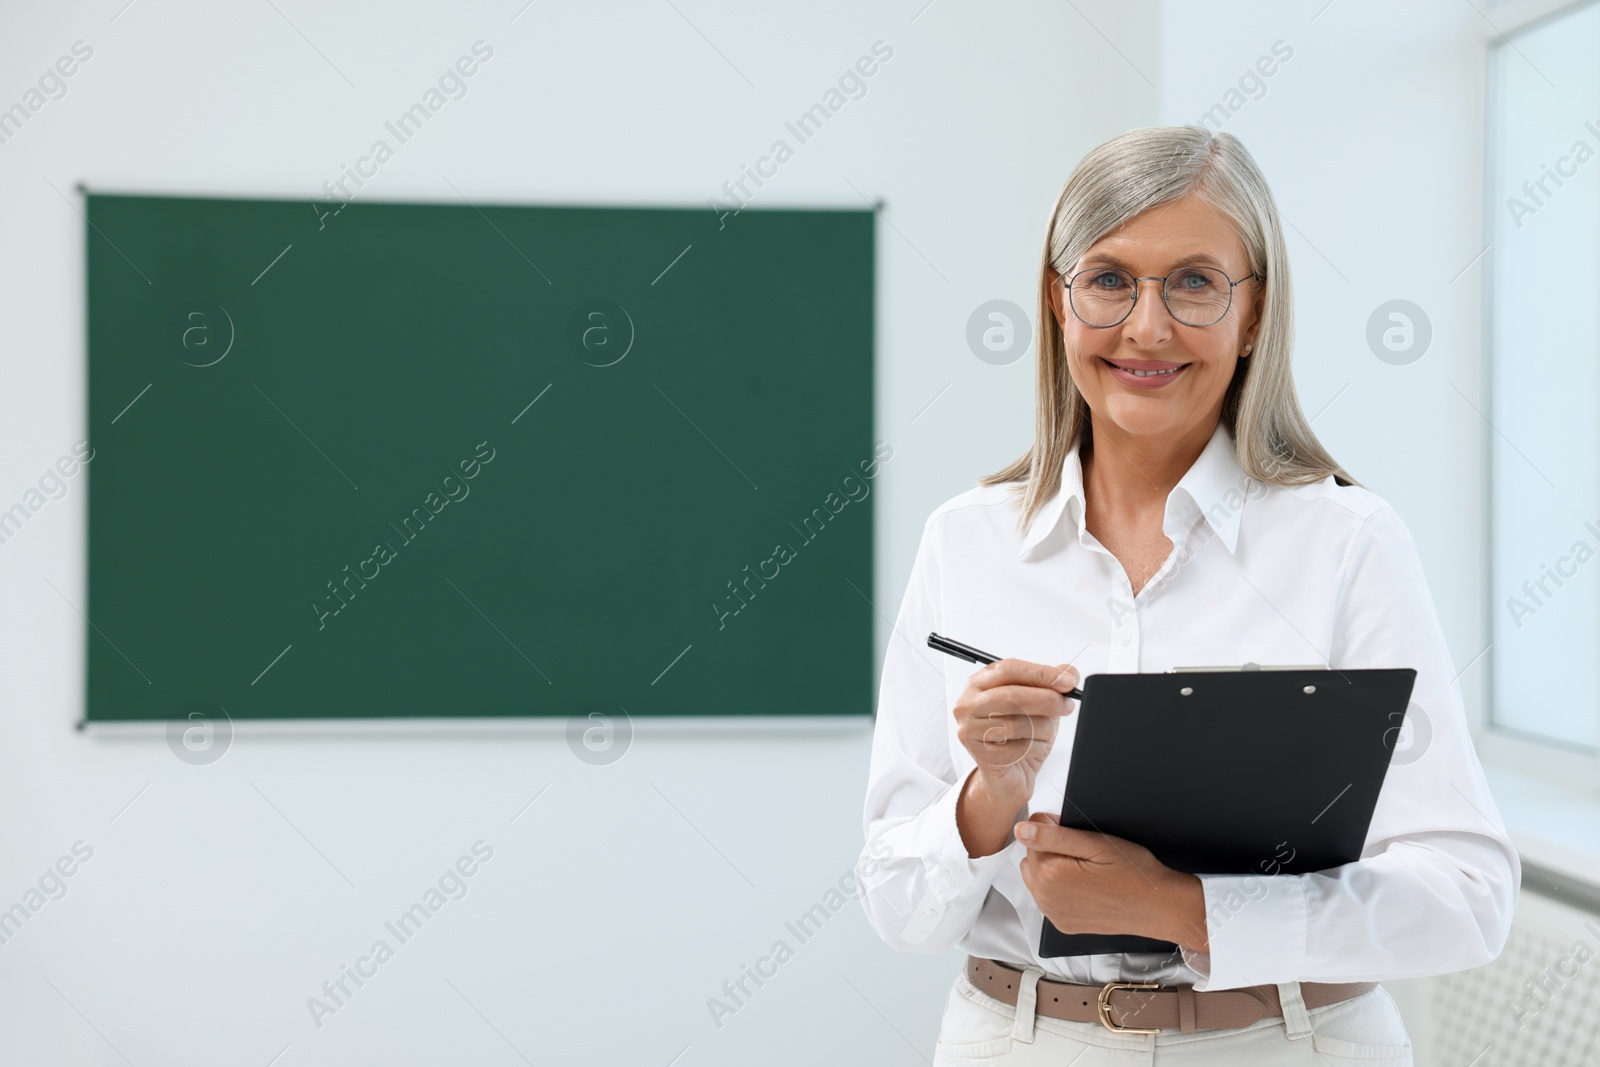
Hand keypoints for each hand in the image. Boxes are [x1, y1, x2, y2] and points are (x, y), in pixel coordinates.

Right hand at [952, 658, 1079, 804]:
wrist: (1008, 776)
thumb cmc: (1021, 737)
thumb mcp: (1039, 706)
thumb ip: (1051, 684)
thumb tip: (1069, 672)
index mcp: (980, 683)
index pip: (1010, 669)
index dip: (1041, 674)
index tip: (1067, 681)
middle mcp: (969, 704)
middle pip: (1012, 696)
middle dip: (1047, 700)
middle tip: (1066, 705)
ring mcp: (970, 729)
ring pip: (1017, 723)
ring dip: (1043, 729)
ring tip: (1046, 733)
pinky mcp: (979, 754)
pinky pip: (1017, 748)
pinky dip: (1035, 748)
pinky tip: (1033, 748)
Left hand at [1015, 812, 1207, 950]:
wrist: (1158, 906)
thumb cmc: (1132, 871)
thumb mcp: (1095, 844)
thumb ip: (1053, 836)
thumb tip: (1020, 830)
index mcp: (1049, 874)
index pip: (1031, 835)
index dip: (1053, 828)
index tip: (1078, 835)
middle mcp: (1045, 898)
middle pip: (1031, 858)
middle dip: (1049, 851)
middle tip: (1084, 854)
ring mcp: (1053, 915)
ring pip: (1036, 879)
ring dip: (1051, 871)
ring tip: (1084, 870)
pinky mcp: (1063, 925)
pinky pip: (1048, 900)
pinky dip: (1059, 891)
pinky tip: (1084, 888)